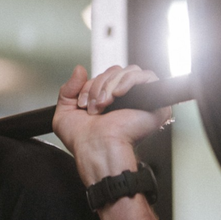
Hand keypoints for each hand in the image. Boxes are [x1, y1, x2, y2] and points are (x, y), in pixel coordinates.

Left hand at [53, 65, 171, 185]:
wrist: (97, 150)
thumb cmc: (84, 142)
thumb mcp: (65, 113)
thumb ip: (68, 89)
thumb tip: (79, 69)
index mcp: (109, 102)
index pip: (104, 76)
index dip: (90, 85)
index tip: (82, 104)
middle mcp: (126, 100)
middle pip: (116, 71)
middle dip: (99, 85)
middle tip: (94, 107)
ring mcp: (141, 100)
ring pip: (130, 71)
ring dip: (110, 84)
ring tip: (104, 104)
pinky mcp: (155, 103)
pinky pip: (148, 76)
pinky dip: (129, 80)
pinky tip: (118, 94)